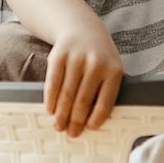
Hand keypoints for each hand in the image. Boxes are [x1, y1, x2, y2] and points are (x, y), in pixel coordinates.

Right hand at [43, 19, 123, 136]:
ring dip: (61, 114)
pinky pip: (53, 83)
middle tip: (71, 133)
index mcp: (113, 70)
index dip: (97, 118)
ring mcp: (76, 59)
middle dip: (75, 120)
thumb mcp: (110, 68)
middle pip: (83, 100)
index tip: (90, 129)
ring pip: (67, 94)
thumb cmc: (99, 57)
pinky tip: (50, 110)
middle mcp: (96, 64)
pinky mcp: (58, 56)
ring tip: (59, 126)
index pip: (105, 101)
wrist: (82, 29)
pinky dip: (51, 99)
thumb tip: (93, 121)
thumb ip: (105, 90)